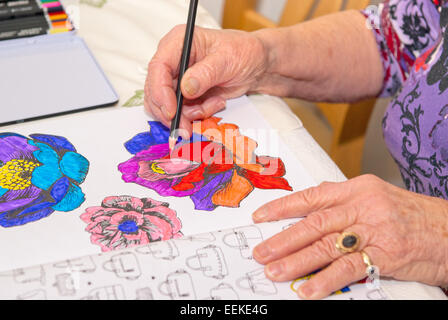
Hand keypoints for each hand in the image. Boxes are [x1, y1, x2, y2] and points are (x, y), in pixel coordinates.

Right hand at [145, 25, 268, 136]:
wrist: (255, 65)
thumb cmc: (243, 52)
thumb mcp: (227, 59)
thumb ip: (205, 73)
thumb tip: (185, 88)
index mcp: (178, 42)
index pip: (158, 68)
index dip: (160, 92)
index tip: (172, 111)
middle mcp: (172, 61)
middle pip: (155, 92)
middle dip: (171, 113)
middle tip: (186, 128)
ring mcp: (176, 79)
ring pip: (165, 107)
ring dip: (188, 114)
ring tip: (214, 103)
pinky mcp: (183, 95)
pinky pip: (181, 113)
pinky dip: (197, 115)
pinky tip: (215, 103)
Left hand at [251, 174, 447, 299]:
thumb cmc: (410, 216)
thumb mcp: (375, 198)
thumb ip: (342, 203)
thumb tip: (308, 211)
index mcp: (356, 189)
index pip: (311, 196)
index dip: (282, 207)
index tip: (260, 217)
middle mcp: (362, 205)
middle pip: (314, 222)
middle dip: (283, 239)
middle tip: (262, 252)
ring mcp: (374, 229)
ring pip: (327, 244)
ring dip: (297, 260)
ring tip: (276, 272)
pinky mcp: (386, 254)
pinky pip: (350, 267)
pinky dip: (327, 279)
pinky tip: (310, 289)